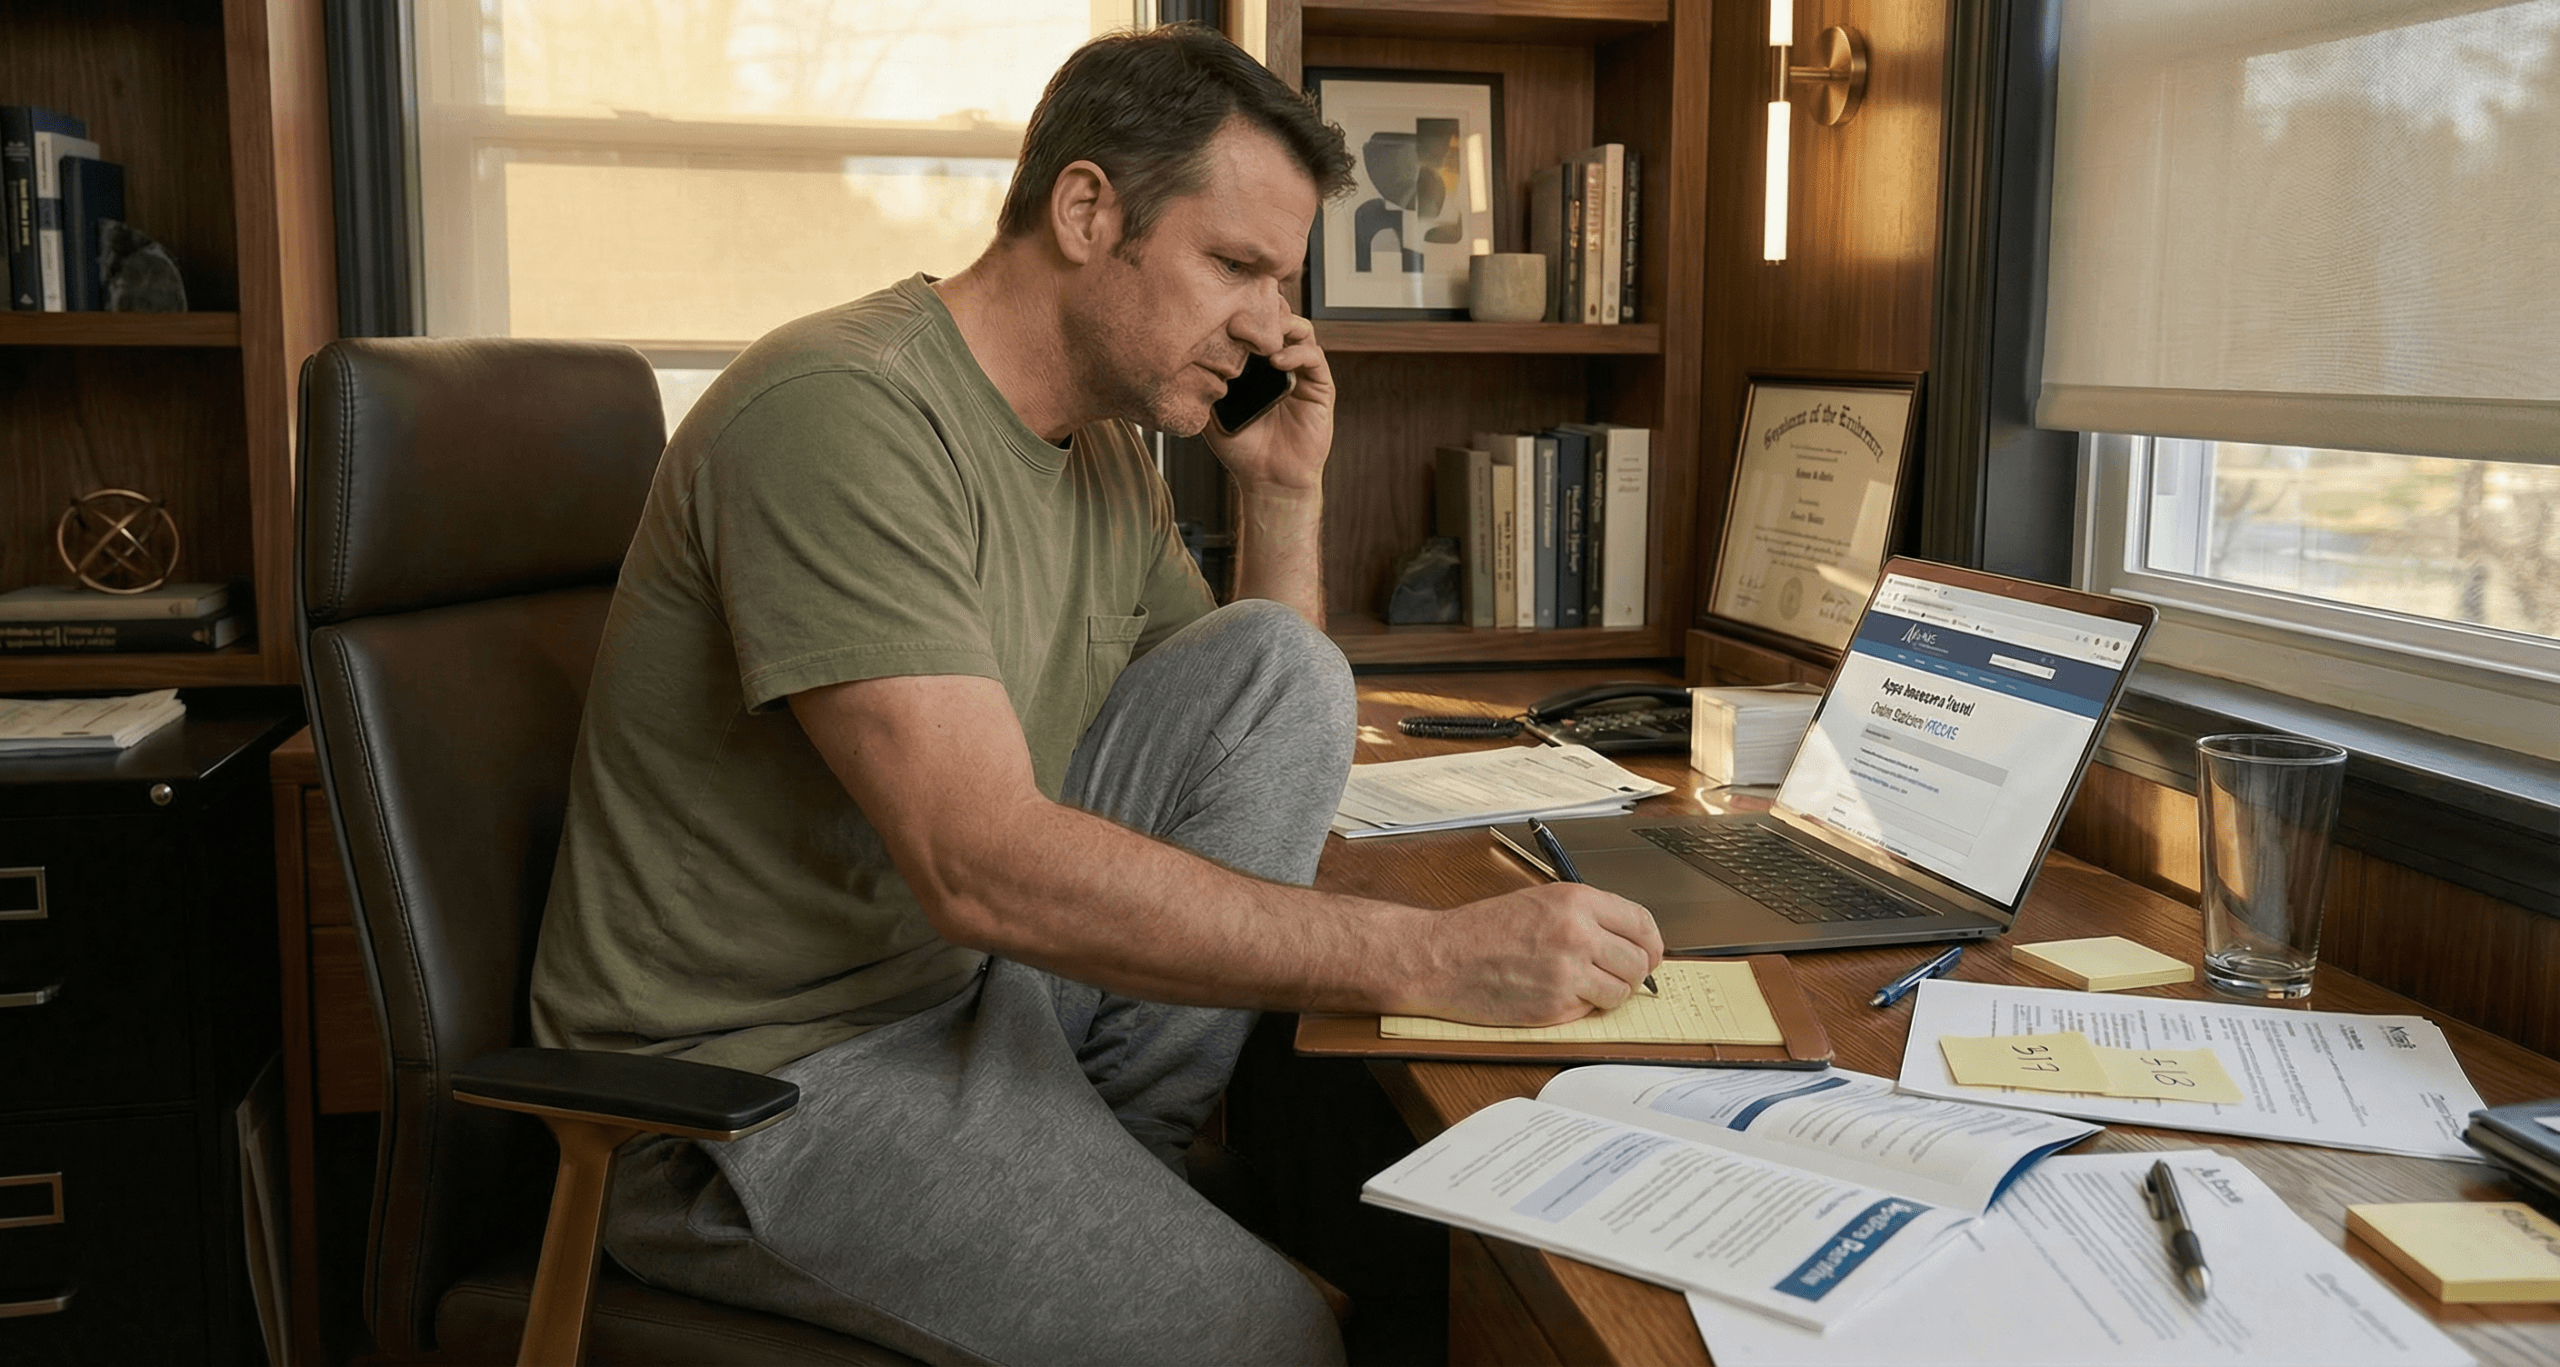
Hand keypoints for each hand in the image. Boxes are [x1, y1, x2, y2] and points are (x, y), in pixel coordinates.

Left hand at [1204, 313, 1331, 494]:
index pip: (1254, 323)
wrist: (1268, 479)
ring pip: (1300, 329)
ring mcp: (1302, 373)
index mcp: (1256, 365)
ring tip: (1262, 333)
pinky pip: (1314, 357)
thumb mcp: (1212, 411)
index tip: (1222, 309)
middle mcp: (1281, 363)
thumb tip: (1186, 356)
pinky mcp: (1320, 387)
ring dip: (1282, 324)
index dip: (1242, 310)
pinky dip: (1297, 353)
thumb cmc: (1242, 448)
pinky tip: (1277, 361)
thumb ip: (1204, 383)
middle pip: (1279, 318)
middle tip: (1245, 310)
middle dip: (1264, 308)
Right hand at [1400, 883, 1664, 1025]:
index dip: (1651, 943)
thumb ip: (1587, 916)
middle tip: (1611, 974)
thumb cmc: (1483, 930)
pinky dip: (1580, 1007)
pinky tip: (1553, 993)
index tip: (1648, 954)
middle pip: (1639, 963)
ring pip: (1621, 992)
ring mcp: (1568, 973)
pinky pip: (1590, 1011)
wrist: (1441, 957)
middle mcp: (1578, 934)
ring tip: (1579, 984)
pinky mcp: (1556, 1007)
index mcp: (1576, 901)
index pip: (1642, 924)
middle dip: (1631, 972)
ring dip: (1607, 993)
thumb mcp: (1540, 901)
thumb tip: (1630, 939)